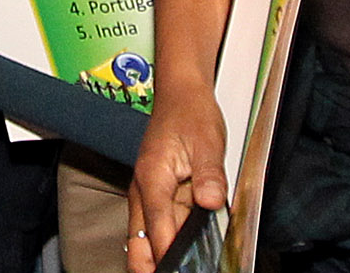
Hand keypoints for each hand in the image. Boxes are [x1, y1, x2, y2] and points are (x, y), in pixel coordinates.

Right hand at [125, 90, 229, 272]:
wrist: (181, 95)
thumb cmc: (189, 112)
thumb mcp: (207, 141)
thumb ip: (209, 174)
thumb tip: (211, 201)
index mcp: (152, 179)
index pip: (156, 227)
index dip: (168, 253)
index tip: (180, 268)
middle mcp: (144, 192)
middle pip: (138, 243)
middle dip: (151, 265)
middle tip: (175, 272)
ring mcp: (150, 196)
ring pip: (146, 239)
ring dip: (162, 254)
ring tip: (183, 266)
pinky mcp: (159, 197)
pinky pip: (160, 226)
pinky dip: (169, 241)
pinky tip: (187, 250)